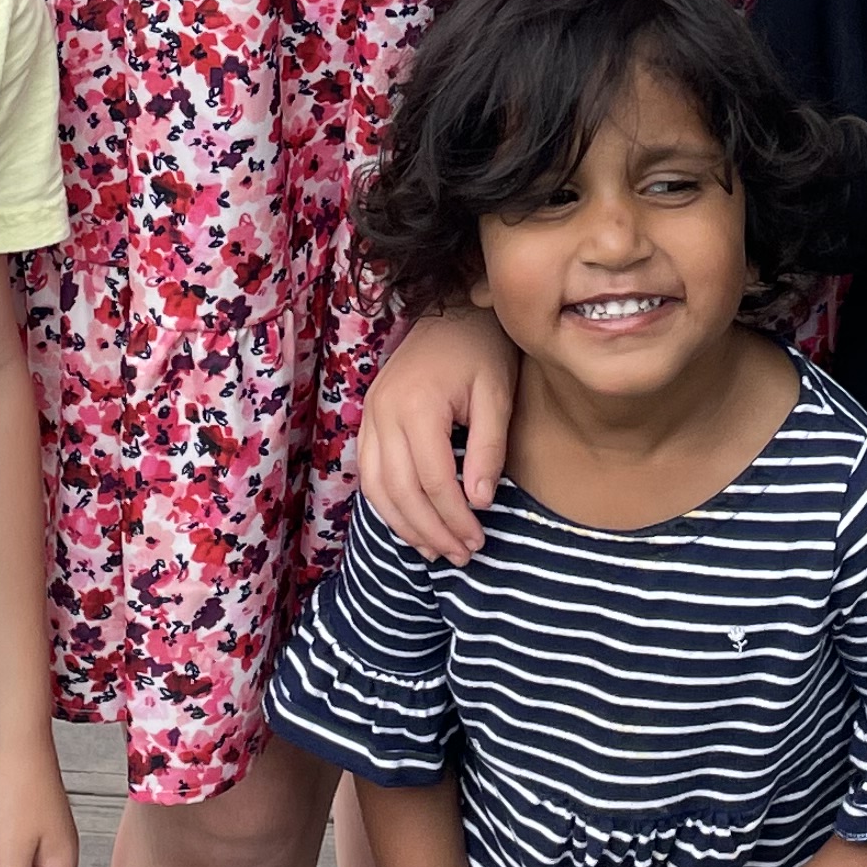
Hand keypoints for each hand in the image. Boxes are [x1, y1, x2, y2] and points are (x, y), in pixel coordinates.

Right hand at [355, 306, 516, 566]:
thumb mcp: (497, 394)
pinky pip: (369, 473)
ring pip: (377, 488)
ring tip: (437, 551)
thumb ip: (488, 447)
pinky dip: (388, 505)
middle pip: (401, 491)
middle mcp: (384, 412)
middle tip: (462, 555)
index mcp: (417, 405)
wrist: (454, 311)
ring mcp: (370, 414)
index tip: (479, 540)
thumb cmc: (481, 350)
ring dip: (405, 525)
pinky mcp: (369, 418)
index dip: (455, 517)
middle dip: (432, 530)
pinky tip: (412, 524)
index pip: (434, 480)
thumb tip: (479, 503)